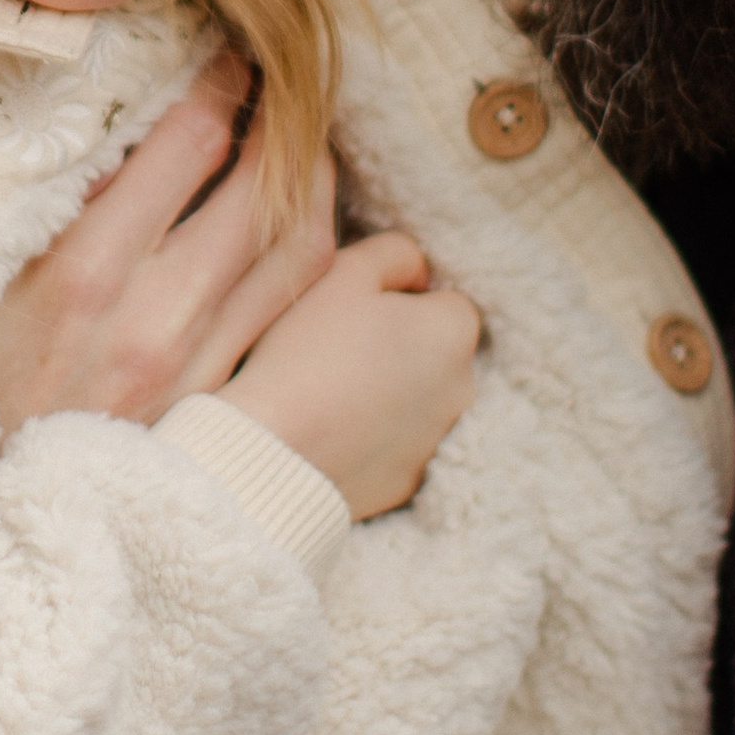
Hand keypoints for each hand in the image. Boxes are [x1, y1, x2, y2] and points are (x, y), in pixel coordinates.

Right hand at [0, 55, 336, 433]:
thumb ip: (55, 205)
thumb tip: (124, 131)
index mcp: (85, 272)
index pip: (186, 147)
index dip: (220, 86)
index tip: (229, 53)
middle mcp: (156, 317)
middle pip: (261, 193)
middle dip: (285, 122)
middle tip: (288, 81)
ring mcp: (200, 365)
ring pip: (297, 254)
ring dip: (313, 185)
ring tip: (306, 142)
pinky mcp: (223, 402)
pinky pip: (292, 313)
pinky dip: (310, 255)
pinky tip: (302, 225)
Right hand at [224, 231, 481, 519]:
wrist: (272, 450)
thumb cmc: (307, 351)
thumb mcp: (345, 271)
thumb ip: (395, 253)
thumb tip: (420, 272)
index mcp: (453, 331)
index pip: (445, 301)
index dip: (401, 299)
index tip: (357, 311)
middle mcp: (462, 389)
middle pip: (435, 352)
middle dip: (400, 346)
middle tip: (338, 347)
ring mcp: (437, 440)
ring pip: (418, 399)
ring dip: (388, 391)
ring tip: (329, 390)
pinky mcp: (409, 481)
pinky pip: (396, 444)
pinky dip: (373, 436)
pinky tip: (330, 429)